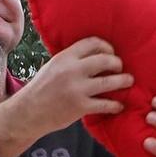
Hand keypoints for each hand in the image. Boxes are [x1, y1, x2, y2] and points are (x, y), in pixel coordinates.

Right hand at [0, 38, 131, 147]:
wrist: (27, 113)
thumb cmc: (40, 90)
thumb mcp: (52, 67)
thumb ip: (71, 61)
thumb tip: (93, 55)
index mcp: (65, 57)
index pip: (93, 43)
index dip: (107, 47)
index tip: (111, 53)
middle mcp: (72, 70)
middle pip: (105, 60)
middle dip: (117, 63)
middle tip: (120, 68)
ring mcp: (76, 89)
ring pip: (110, 81)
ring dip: (123, 81)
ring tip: (128, 82)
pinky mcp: (80, 107)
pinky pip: (105, 104)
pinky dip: (115, 105)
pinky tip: (119, 106)